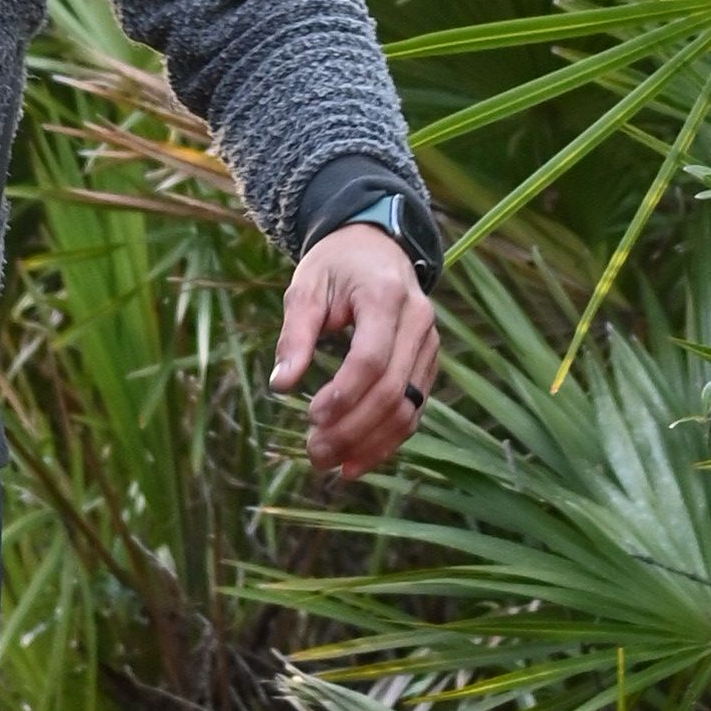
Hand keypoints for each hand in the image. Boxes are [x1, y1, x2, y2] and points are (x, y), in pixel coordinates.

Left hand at [274, 222, 439, 483]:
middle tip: (314, 454)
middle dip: (353, 430)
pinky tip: (357, 461)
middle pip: (392, 390)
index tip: (310, 417)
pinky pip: (414, 410)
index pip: (372, 359)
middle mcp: (418, 322)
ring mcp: (429, 345)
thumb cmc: (335, 265)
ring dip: (371, 444)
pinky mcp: (428, 364)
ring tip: (331, 465)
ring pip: (409, 408)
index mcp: (387, 297)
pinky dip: (388, 440)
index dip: (344, 395)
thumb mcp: (305, 287)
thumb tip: (281, 384)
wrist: (376, 245)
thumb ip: (295, 335)